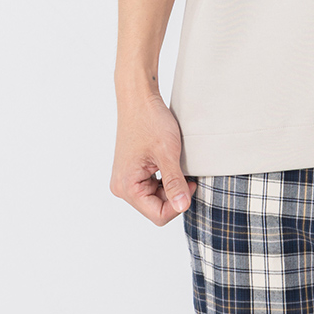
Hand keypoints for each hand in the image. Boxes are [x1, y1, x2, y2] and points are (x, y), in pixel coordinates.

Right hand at [110, 92, 197, 225]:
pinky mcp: (131, 172)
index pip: (158, 215)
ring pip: (155, 197)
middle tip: (185, 172)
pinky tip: (169, 163)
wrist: (139, 99)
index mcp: (127, 187)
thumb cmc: (150, 121)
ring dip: (170, 185)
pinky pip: (151, 186)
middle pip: (156, 207)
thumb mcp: (167, 153)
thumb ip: (174, 183)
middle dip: (174, 193)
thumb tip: (183, 207)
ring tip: (176, 164)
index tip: (191, 183)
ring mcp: (126, 180)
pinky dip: (164, 178)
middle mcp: (122, 187)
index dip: (178, 204)